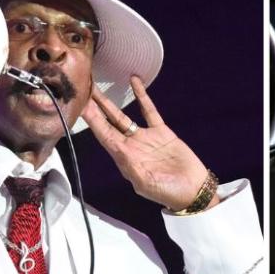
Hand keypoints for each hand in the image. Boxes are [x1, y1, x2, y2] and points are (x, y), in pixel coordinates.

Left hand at [82, 76, 218, 211]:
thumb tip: (121, 154)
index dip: (91, 119)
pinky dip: (142, 96)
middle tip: (83, 87)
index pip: (103, 135)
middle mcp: (130, 146)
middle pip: (107, 122)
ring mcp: (144, 137)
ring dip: (109, 101)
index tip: (81, 103)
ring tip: (97, 84)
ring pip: (122, 115)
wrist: (193, 190)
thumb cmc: (169, 192)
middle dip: (94, 107)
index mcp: (124, 158)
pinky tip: (134, 82)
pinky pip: (148, 111)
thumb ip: (134, 169)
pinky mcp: (161, 132)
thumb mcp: (148, 183)